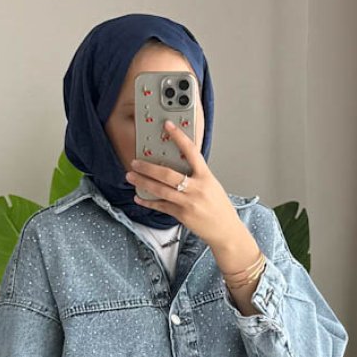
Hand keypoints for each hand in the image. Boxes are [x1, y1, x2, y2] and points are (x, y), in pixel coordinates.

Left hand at [126, 121, 248, 253]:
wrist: (225, 230)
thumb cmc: (219, 208)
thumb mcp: (212, 185)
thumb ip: (196, 175)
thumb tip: (178, 165)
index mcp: (206, 176)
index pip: (191, 151)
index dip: (179, 137)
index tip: (168, 126)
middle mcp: (196, 188)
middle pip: (167, 174)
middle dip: (148, 167)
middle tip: (135, 162)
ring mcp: (188, 202)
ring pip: (160, 190)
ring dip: (143, 183)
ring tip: (131, 176)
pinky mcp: (182, 215)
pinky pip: (161, 206)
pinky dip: (148, 202)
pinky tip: (138, 198)